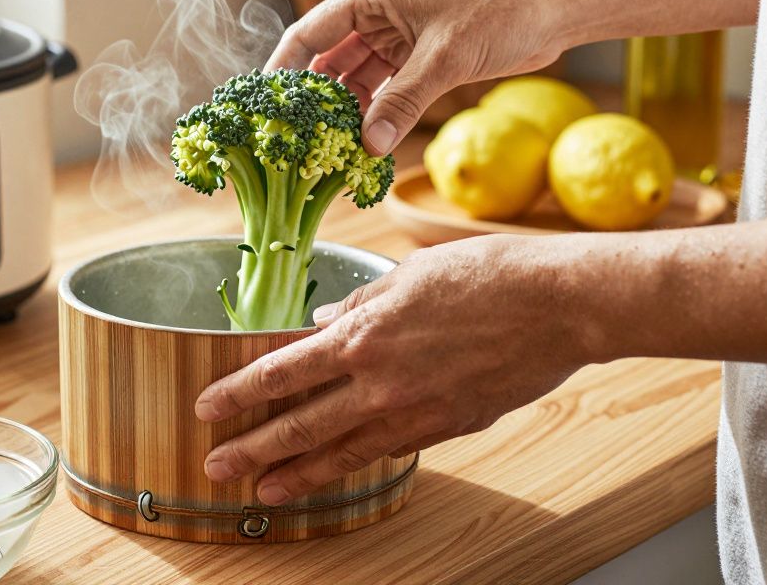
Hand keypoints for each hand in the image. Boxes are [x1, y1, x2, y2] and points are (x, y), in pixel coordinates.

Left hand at [194, 234, 595, 505]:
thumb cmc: (487, 276)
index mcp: (362, 336)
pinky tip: (336, 471)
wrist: (559, 306)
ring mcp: (414, 413)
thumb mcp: (408, 275)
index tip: (206, 406)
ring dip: (296, 475)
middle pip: (299, 425)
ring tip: (264, 491)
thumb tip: (324, 320)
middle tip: (214, 466)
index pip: (280, 372)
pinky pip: (388, 451)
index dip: (237, 392)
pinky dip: (355, 464)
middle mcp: (380, 383)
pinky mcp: (448, 428)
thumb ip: (360, 304)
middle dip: (250, 448)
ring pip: (340, 453)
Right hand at [265, 0, 569, 154]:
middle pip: (327, 62)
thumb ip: (403, 102)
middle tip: (296, 141)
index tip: (265, 107)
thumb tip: (369, 146)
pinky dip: (374, 116)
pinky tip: (364, 145)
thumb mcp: (444, 58)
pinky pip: (382, 91)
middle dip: (315, 102)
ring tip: (328, 151)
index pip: (308, 34)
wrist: (553, 11)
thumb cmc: (500, 12)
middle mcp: (375, 13)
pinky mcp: (416, 58)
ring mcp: (395, 37)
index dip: (282, 70)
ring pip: (354, 81)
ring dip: (345, 114)